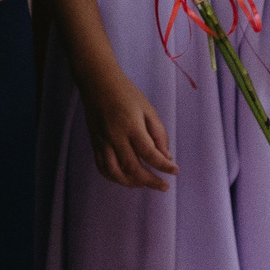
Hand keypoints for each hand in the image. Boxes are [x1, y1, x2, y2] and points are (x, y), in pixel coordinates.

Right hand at [80, 66, 175, 190]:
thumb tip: (165, 158)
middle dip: (150, 181)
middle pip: (132, 168)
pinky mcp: (94, 144)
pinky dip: (114, 178)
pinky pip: (102, 168)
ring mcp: (102, 142)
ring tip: (145, 183)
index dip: (164, 166)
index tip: (175, 171)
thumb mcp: (148, 109)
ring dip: (131, 183)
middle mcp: (115, 137)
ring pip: (115, 173)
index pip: (149, 153)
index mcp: (131, 126)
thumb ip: (158, 134)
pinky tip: (126, 178)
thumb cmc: (127, 94)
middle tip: (163, 186)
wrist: (98, 83)